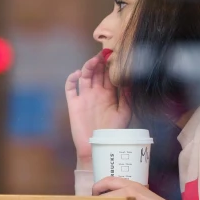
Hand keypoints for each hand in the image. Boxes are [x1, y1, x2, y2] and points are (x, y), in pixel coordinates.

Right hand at [65, 53, 131, 168]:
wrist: (97, 148)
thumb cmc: (113, 132)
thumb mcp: (124, 113)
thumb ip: (127, 97)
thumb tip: (130, 80)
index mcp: (108, 94)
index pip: (109, 74)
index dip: (111, 65)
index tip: (117, 54)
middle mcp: (96, 93)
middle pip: (97, 72)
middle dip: (101, 61)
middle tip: (106, 52)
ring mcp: (84, 97)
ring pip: (85, 76)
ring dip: (89, 66)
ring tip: (95, 60)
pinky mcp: (74, 103)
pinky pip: (70, 87)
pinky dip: (72, 78)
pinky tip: (78, 73)